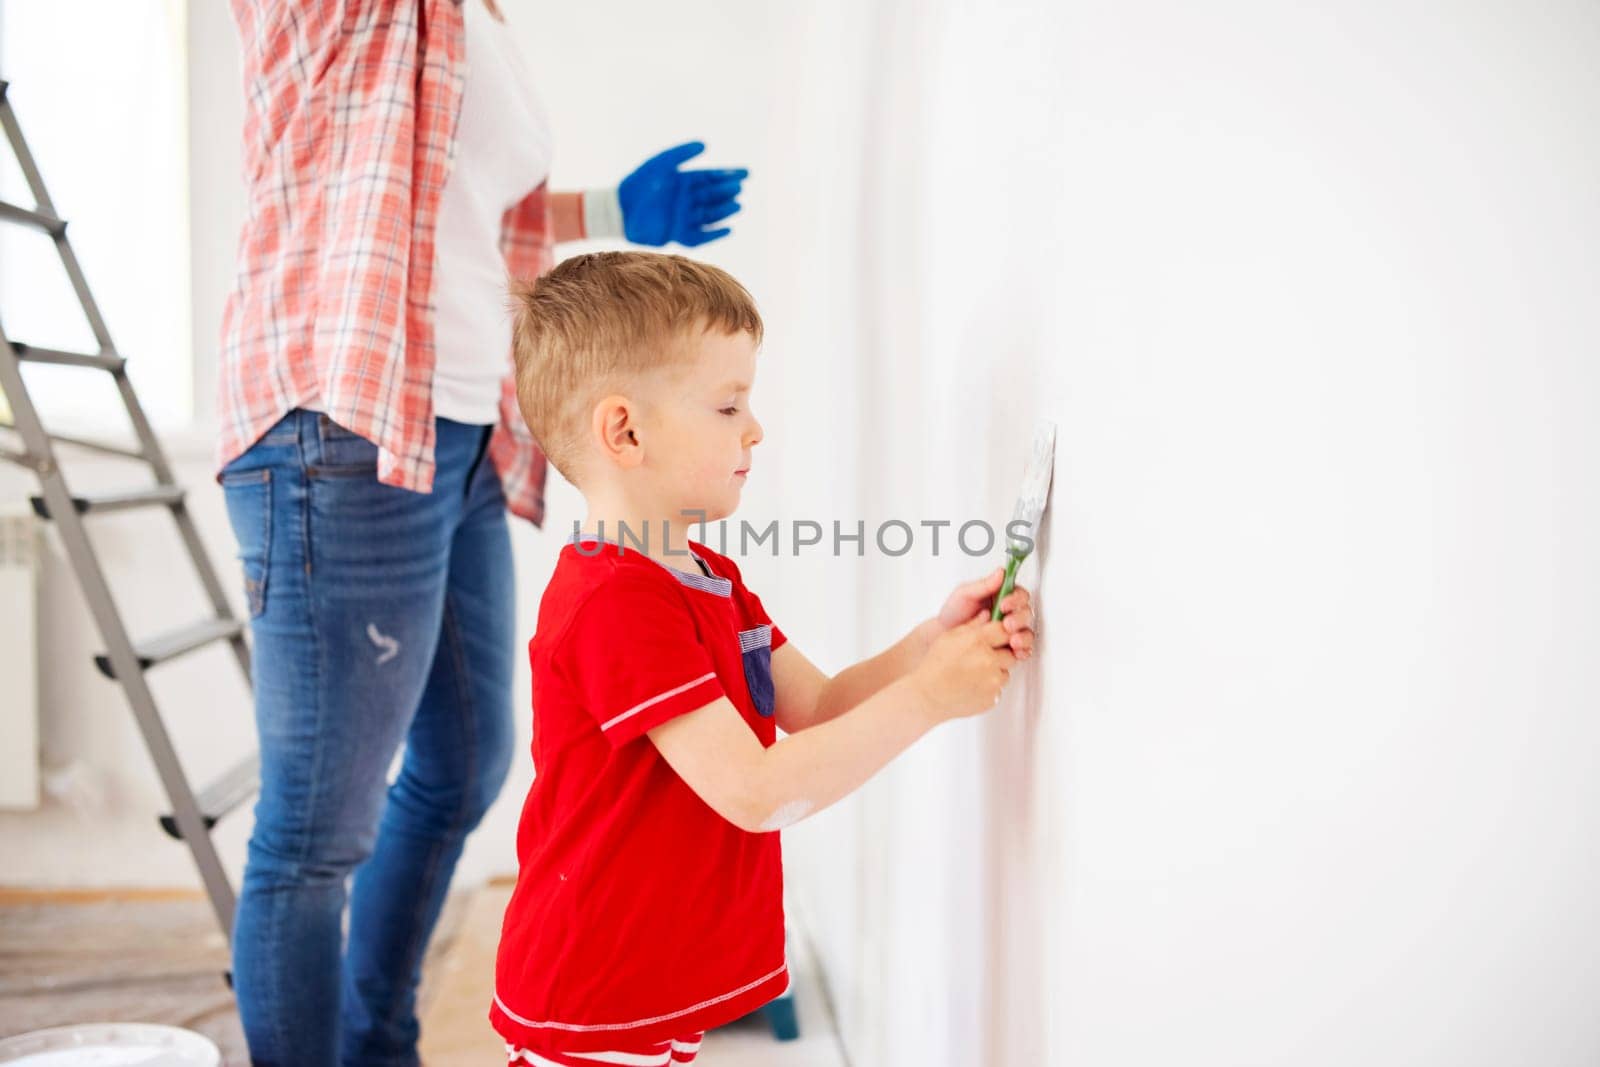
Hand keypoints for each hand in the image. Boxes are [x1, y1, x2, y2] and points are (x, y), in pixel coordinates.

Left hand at [618, 141, 747, 247]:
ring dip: (724, 211)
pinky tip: (728, 229)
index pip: (712, 178)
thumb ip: (681, 153)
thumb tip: (705, 144)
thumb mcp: (660, 163)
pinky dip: (714, 234)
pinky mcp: (677, 234)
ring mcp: (683, 218)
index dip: (728, 175)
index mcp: (685, 181)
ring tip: (737, 205)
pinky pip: (700, 236)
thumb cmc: (639, 183)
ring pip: (709, 214)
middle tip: (739, 188)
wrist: (619, 209)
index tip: (745, 173)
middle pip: (713, 196)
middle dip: (727, 192)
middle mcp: (687, 200)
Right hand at [907, 613, 1017, 720]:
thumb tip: (987, 614)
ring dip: (996, 672)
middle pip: (1011, 652)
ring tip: (974, 673)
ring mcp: (992, 680)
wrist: (928, 696)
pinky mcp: (993, 697)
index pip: (1004, 630)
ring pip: (1005, 672)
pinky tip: (972, 685)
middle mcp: (988, 660)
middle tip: (982, 658)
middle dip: (1000, 655)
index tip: (996, 638)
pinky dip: (989, 687)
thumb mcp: (949, 637)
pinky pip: (998, 689)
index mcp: (977, 641)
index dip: (1001, 634)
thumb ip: (972, 625)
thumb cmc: (935, 665)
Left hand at [935, 569, 1035, 659]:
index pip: (1019, 594)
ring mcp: (1010, 631)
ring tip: (1012, 641)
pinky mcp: (1008, 648)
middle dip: (1019, 619)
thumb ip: (983, 585)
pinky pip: (1023, 650)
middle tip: (1006, 624)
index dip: (1015, 599)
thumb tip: (1001, 573)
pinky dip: (1023, 651)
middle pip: (1026, 613)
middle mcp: (1009, 613)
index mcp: (1001, 596)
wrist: (942, 635)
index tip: (1004, 605)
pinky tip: (1015, 652)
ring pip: (1027, 632)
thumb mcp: (964, 594)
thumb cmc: (953, 613)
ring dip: (1023, 636)